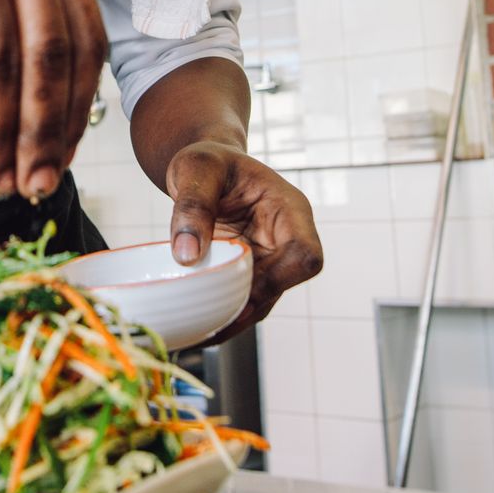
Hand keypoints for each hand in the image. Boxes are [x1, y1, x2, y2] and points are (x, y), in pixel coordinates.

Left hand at [165, 142, 321, 335]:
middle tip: (205, 320)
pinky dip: (221, 316)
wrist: (205, 167)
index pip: (305, 254)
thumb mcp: (196, 168)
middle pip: (283, 286)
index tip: (239, 285)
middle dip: (247, 306)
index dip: (278, 278)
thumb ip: (193, 204)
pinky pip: (242, 301)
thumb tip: (188, 256)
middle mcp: (286, 239)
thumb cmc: (208, 160)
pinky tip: (194, 327)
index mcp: (289, 210)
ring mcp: (269, 259)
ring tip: (195, 332)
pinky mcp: (249, 273)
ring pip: (262, 302)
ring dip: (232, 319)